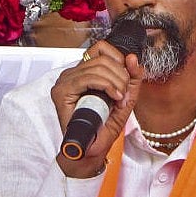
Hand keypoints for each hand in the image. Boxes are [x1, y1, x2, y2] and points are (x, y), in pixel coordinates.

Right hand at [51, 41, 143, 177]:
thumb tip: (133, 58)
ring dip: (116, 83)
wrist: (92, 148)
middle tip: (124, 95)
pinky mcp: (62, 91)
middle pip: (103, 58)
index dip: (118, 58)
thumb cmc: (104, 125)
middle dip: (121, 76)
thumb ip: (132, 78)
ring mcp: (65, 81)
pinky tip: (113, 97)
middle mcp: (73, 73)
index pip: (101, 48)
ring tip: (119, 99)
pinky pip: (88, 78)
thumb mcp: (125, 98)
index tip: (126, 78)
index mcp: (85, 71)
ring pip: (98, 67)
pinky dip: (106, 86)